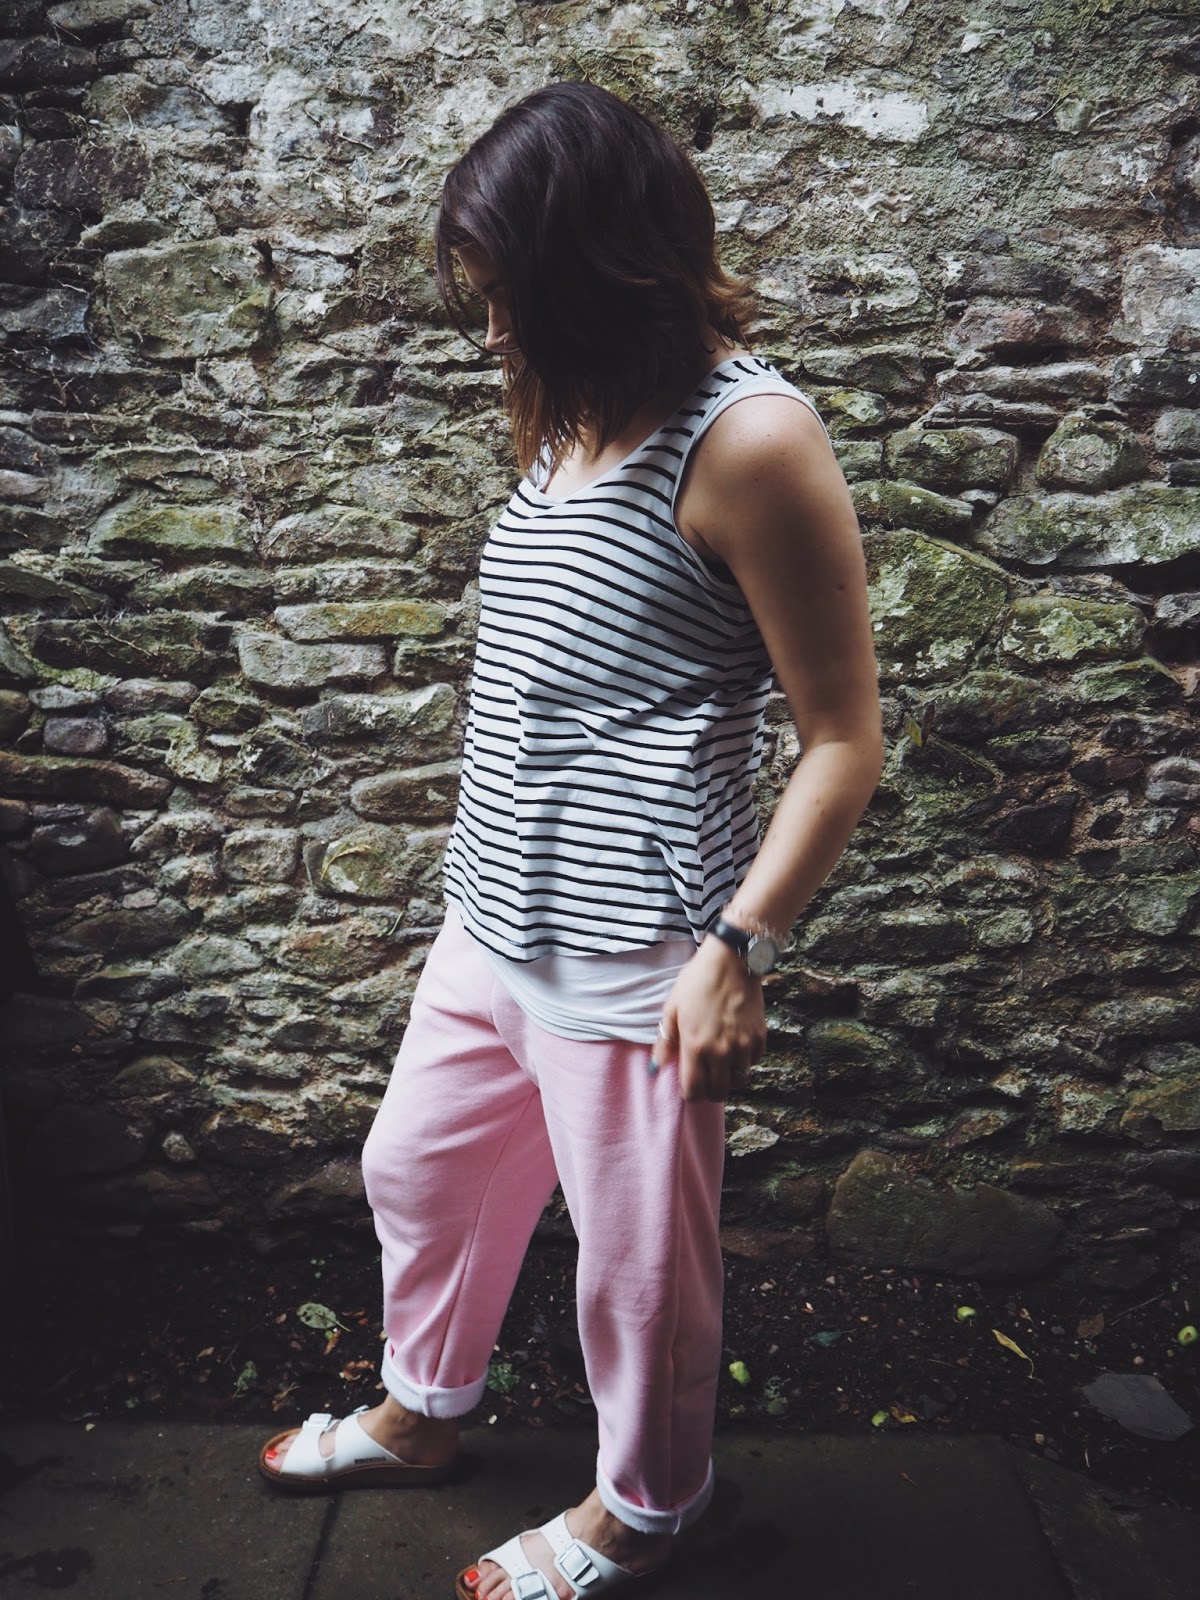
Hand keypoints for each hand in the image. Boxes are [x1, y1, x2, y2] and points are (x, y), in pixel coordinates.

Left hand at [655, 936, 766, 1101]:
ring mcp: (743, 1046)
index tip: (688, 1084)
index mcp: (695, 1046)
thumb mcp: (672, 1008)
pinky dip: (745, 1060)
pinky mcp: (759, 1037)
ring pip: (739, 1080)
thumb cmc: (697, 982)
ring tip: (721, 1061)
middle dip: (710, 1090)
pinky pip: (752, 1062)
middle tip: (705, 1076)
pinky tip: (736, 1044)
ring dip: (729, 1076)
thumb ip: (665, 1041)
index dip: (690, 1093)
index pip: (694, 1091)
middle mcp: (721, 1051)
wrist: (732, 961)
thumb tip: (655, 1067)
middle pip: (718, 1093)